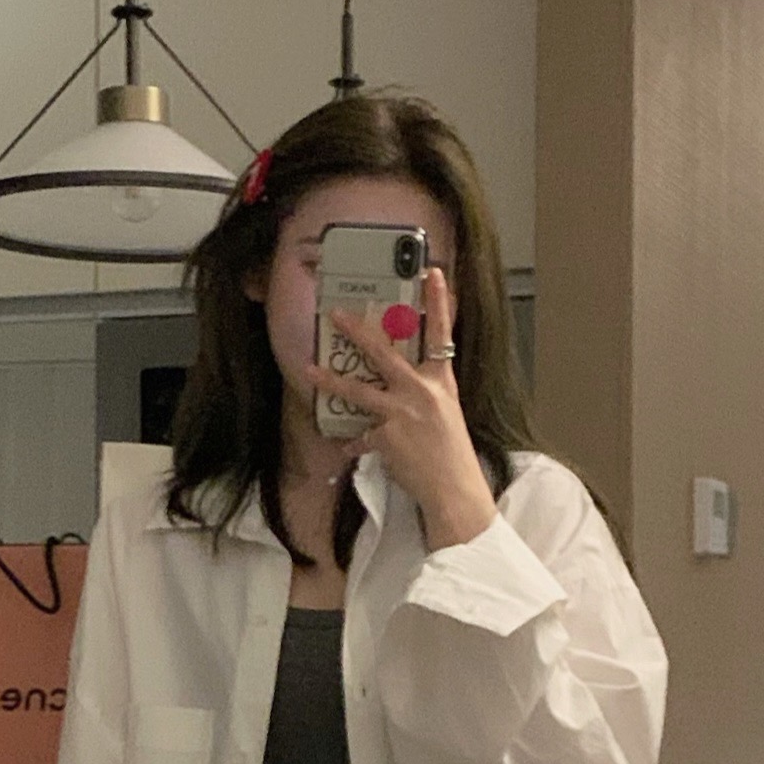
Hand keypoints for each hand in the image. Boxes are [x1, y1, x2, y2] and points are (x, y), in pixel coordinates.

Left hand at [304, 267, 497, 551]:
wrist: (454, 490)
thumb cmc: (452, 455)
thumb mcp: (447, 414)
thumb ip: (425, 394)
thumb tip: (402, 388)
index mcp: (442, 383)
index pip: (442, 336)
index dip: (438, 303)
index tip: (432, 274)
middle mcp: (422, 391)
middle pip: (384, 354)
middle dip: (358, 331)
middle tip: (336, 314)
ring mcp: (402, 413)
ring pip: (359, 391)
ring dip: (332, 379)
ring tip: (310, 370)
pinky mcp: (387, 437)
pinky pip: (361, 438)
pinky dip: (355, 445)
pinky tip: (350, 451)